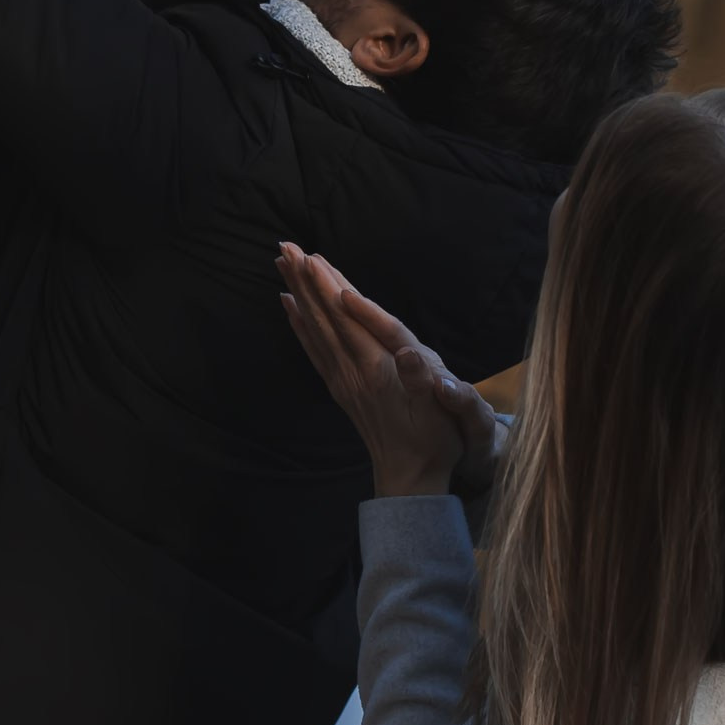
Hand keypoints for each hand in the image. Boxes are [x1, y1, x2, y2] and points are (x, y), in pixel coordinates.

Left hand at [277, 245, 501, 500]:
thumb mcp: (442, 412)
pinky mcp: (340, 388)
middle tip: (285, 246)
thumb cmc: (434, 440)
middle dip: (306, 281)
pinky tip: (289, 307)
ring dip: (299, 296)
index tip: (312, 258)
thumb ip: (423, 380)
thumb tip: (411, 352)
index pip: (349, 320)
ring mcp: (343, 380)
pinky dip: (299, 325)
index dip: (331, 289)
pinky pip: (313, 350)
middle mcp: (354, 371)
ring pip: (315, 329)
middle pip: (325, 318)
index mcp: (379, 369)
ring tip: (282, 265)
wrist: (411, 478)